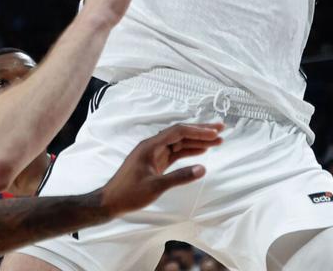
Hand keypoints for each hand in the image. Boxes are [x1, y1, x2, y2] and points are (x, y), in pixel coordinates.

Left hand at [97, 123, 223, 214]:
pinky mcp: (156, 163)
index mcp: (150, 146)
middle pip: (180, 134)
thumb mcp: (156, 186)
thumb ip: (179, 177)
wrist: (111, 202)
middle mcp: (153, 145)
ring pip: (179, 143)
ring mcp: (154, 154)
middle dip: (201, 131)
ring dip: (197, 141)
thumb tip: (203, 168)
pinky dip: (189, 151)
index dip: (198, 131)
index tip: (215, 132)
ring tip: (218, 140)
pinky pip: (175, 153)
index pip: (178, 132)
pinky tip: (202, 151)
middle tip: (221, 129)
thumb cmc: (129, 193)